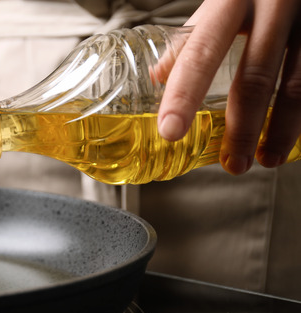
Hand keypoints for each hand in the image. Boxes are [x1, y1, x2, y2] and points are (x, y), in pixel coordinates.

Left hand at [158, 0, 300, 174]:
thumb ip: (194, 38)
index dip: (184, 94)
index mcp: (231, 0)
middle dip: (242, 128)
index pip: (201, 53)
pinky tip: (295, 134)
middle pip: (255, 78)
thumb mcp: (223, 1)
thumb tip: (158, 76)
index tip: (170, 132)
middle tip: (232, 164)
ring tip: (267, 158)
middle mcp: (273, 6)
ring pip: (299, 84)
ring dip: (282, 129)